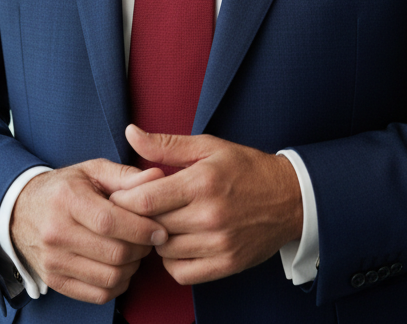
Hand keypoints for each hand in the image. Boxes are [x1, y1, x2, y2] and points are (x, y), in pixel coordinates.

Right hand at [10, 158, 166, 303]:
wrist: (20, 210)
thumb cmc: (64, 188)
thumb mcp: (92, 171)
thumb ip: (126, 175)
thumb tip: (158, 177)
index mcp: (67, 200)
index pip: (110, 222)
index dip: (141, 229)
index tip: (160, 230)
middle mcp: (56, 232)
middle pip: (113, 253)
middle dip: (141, 249)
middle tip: (150, 239)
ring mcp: (53, 260)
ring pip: (109, 277)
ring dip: (132, 268)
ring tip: (135, 251)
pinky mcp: (54, 280)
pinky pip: (97, 294)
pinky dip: (118, 285)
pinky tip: (121, 268)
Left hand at [109, 125, 302, 284]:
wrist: (289, 198)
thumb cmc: (244, 168)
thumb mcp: (208, 147)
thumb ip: (165, 144)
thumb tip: (130, 133)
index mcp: (202, 182)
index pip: (146, 199)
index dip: (124, 200)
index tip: (117, 196)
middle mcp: (210, 215)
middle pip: (152, 226)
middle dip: (136, 219)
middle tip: (134, 211)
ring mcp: (219, 243)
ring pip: (164, 251)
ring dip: (156, 240)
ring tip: (161, 224)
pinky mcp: (227, 264)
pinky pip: (182, 273)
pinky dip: (172, 261)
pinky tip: (177, 243)